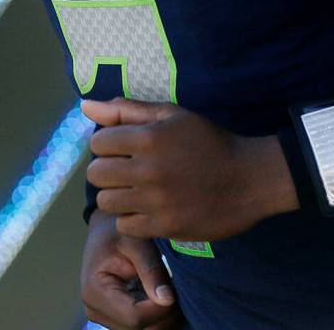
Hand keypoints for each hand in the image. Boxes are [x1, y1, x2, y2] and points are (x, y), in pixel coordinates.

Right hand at [81, 209, 183, 329]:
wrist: (104, 230)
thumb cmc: (118, 231)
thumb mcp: (136, 242)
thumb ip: (151, 270)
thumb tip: (168, 300)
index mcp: (95, 291)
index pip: (134, 317)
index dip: (159, 309)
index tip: (175, 289)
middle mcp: (95, 310)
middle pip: (138, 328)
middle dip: (162, 313)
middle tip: (176, 287)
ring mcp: (103, 317)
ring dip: (160, 315)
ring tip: (168, 287)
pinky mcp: (113, 317)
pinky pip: (140, 325)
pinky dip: (154, 314)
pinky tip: (160, 293)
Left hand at [82, 97, 297, 241]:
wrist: (248, 178)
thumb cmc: (208, 141)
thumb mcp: (172, 115)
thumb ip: (126, 110)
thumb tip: (84, 106)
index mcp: (149, 137)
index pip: (98, 142)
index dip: (108, 143)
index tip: (124, 146)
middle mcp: (148, 170)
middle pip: (97, 174)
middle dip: (107, 169)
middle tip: (127, 168)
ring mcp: (156, 202)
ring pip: (107, 202)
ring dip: (117, 195)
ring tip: (136, 188)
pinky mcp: (165, 227)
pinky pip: (125, 225)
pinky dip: (132, 217)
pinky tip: (149, 207)